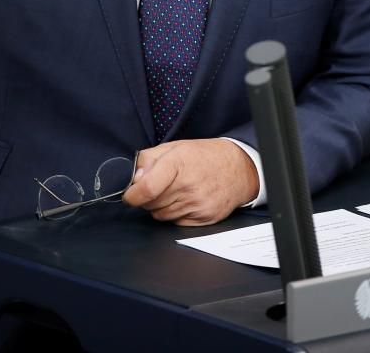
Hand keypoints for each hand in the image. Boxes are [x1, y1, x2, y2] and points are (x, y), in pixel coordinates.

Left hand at [123, 138, 258, 225]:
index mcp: (178, 163)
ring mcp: (197, 204)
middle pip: (150, 204)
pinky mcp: (203, 219)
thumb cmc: (206, 156)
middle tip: (158, 186)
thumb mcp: (175, 146)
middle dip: (147, 198)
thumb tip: (134, 177)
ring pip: (161, 215)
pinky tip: (185, 200)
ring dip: (161, 206)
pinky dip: (175, 214)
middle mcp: (188, 186)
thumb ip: (149, 159)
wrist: (239, 169)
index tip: (130, 195)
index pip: (146, 188)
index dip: (132, 195)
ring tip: (174, 191)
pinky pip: (175, 222)